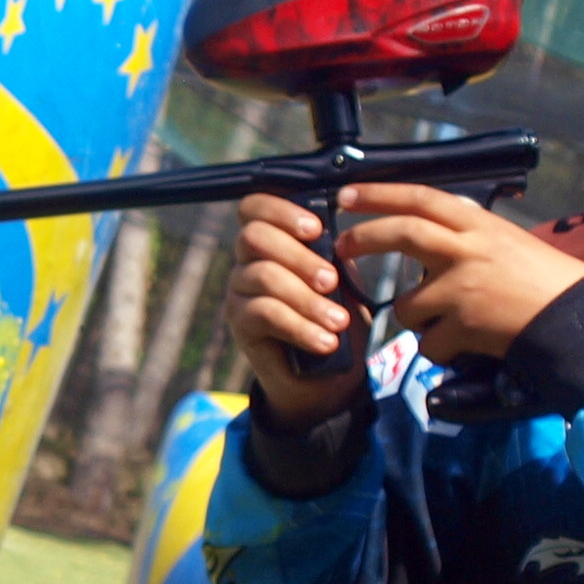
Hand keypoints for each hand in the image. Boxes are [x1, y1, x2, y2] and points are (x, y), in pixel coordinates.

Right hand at [225, 194, 370, 427]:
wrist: (328, 377)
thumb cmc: (335, 318)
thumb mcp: (343, 281)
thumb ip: (334, 255)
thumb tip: (339, 235)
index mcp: (273, 239)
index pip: (255, 207)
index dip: (281, 210)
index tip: (316, 228)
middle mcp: (248, 260)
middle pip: (254, 236)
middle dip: (298, 256)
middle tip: (332, 282)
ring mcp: (240, 291)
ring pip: (263, 276)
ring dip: (306, 299)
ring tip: (338, 321)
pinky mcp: (240, 323)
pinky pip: (263, 313)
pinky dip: (300, 327)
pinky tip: (325, 341)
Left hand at [335, 183, 583, 365]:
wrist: (577, 319)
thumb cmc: (546, 280)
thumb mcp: (507, 240)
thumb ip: (468, 233)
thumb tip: (431, 225)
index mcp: (479, 225)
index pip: (420, 198)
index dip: (379, 195)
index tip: (347, 195)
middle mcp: (467, 249)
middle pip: (402, 233)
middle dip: (364, 238)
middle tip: (342, 246)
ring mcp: (463, 288)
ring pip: (408, 305)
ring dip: (415, 319)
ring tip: (443, 324)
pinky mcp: (465, 327)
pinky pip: (429, 344)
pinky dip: (438, 351)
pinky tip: (463, 348)